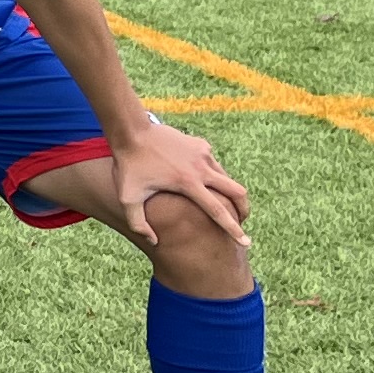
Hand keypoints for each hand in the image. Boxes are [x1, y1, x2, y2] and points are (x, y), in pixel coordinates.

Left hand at [109, 121, 251, 250]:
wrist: (131, 131)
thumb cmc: (128, 166)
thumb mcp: (127, 197)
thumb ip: (138, 223)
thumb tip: (154, 242)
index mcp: (188, 183)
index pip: (218, 211)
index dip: (233, 229)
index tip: (246, 242)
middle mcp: (201, 168)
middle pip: (236, 192)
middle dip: (243, 209)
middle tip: (241, 220)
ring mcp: (203, 154)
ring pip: (227, 178)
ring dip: (228, 192)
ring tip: (221, 203)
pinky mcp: (201, 145)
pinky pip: (214, 165)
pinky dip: (214, 176)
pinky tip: (203, 182)